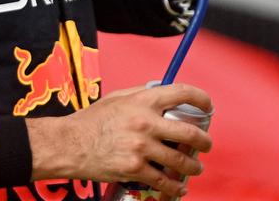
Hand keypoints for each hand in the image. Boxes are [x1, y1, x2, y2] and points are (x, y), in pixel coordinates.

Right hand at [27, 83, 212, 198]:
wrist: (70, 145)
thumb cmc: (92, 120)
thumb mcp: (118, 97)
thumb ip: (142, 94)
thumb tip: (164, 92)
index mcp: (144, 101)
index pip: (183, 93)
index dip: (202, 98)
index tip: (208, 106)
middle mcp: (145, 123)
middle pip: (189, 132)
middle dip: (205, 141)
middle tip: (207, 145)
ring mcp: (141, 148)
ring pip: (180, 160)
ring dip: (194, 166)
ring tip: (196, 168)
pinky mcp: (134, 169)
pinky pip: (163, 181)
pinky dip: (175, 187)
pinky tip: (180, 187)